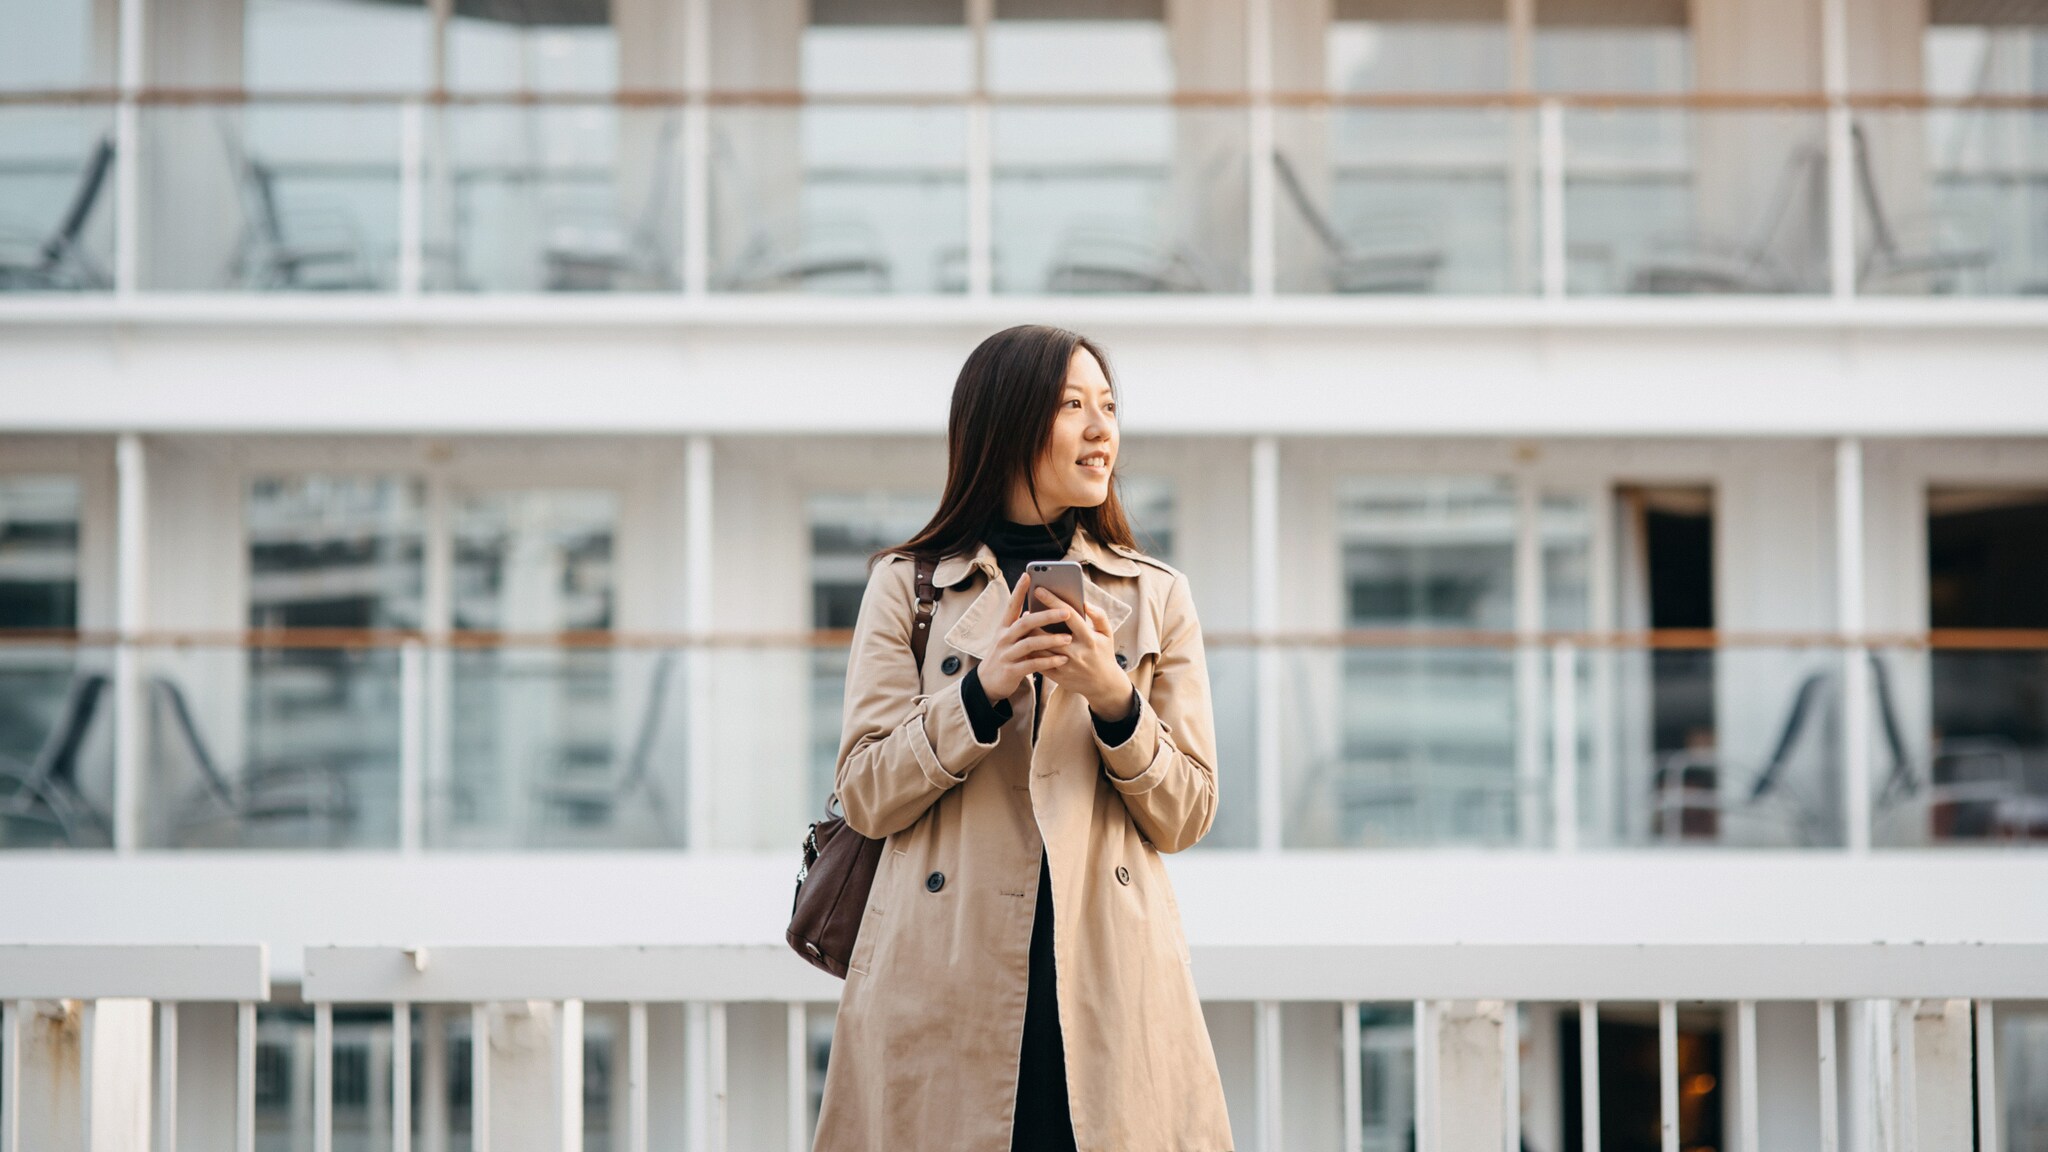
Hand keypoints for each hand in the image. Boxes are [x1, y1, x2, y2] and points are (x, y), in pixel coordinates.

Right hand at [975, 574, 1074, 699]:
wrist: (987, 683)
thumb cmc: (1004, 656)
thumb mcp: (1008, 638)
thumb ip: (1020, 626)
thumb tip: (1033, 609)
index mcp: (1004, 628)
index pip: (1011, 605)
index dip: (1019, 590)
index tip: (1028, 575)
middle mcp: (1004, 638)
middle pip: (1025, 623)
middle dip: (1047, 616)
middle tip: (1067, 611)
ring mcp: (1006, 654)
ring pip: (1030, 643)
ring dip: (1051, 640)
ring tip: (1069, 638)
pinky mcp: (1011, 671)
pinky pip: (1032, 664)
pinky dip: (1048, 661)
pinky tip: (1062, 659)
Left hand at [1034, 588, 1132, 720]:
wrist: (1104, 685)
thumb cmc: (1104, 653)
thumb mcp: (1108, 634)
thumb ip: (1099, 616)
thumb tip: (1085, 603)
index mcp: (1089, 639)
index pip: (1069, 616)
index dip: (1053, 602)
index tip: (1039, 589)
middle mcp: (1076, 653)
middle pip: (1048, 634)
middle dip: (1035, 621)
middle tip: (1027, 610)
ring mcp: (1066, 667)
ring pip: (1040, 650)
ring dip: (1029, 636)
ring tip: (1023, 624)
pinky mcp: (1058, 677)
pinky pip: (1039, 663)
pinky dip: (1030, 651)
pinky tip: (1025, 641)